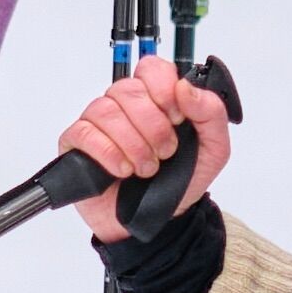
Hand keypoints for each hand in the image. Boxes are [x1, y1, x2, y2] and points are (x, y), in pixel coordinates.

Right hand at [60, 56, 233, 228]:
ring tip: (145, 168)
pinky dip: (108, 152)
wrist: (161, 224)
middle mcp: (125, 107)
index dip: (163, 87)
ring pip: (105, 110)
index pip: (151, 68)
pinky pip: (84, 133)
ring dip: (132, 143)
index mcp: (156, 99)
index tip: (176, 116)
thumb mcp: (213, 148)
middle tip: (165, 152)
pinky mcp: (78, 145)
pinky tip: (123, 170)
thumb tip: (186, 87)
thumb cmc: (182, 182)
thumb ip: (210, 113)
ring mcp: (99, 125)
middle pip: (128, 89)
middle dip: (152, 125)